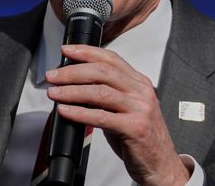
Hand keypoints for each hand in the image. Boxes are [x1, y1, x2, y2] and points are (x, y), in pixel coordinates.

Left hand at [45, 45, 189, 185]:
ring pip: (100, 92)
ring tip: (54, 92)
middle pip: (103, 71)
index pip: (112, 58)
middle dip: (73, 71)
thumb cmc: (140, 137)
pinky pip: (101, 117)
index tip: (67, 50)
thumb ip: (108, 94)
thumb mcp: (127, 108)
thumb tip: (75, 85)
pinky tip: (65, 111)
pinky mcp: (134, 128)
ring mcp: (139, 109)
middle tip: (53, 75)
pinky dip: (79, 113)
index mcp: (140, 82)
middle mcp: (141, 92)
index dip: (87, 51)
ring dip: (71, 91)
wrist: (161, 163)